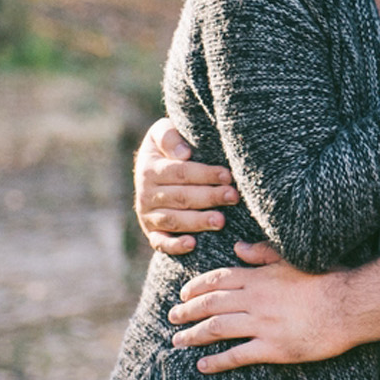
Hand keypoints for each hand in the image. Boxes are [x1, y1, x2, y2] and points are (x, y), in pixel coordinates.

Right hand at [134, 115, 237, 256]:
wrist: (151, 170)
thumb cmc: (167, 148)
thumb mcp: (161, 133)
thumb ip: (169, 136)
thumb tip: (183, 154)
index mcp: (149, 169)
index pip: (180, 173)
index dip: (204, 174)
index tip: (227, 175)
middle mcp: (146, 194)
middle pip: (181, 197)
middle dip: (209, 197)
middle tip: (233, 196)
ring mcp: (148, 216)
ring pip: (174, 220)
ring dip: (198, 222)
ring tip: (220, 221)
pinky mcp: (152, 233)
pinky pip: (161, 243)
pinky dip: (174, 246)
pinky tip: (192, 244)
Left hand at [166, 248, 348, 369]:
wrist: (349, 305)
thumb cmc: (327, 279)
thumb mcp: (292, 258)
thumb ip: (263, 253)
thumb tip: (237, 247)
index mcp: (259, 277)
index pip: (217, 280)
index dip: (196, 287)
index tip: (184, 294)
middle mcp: (255, 299)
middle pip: (211, 304)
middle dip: (187, 312)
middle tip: (172, 317)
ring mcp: (262, 325)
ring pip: (217, 329)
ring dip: (194, 335)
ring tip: (179, 341)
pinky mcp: (273, 349)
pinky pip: (237, 356)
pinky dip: (216, 361)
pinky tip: (203, 366)